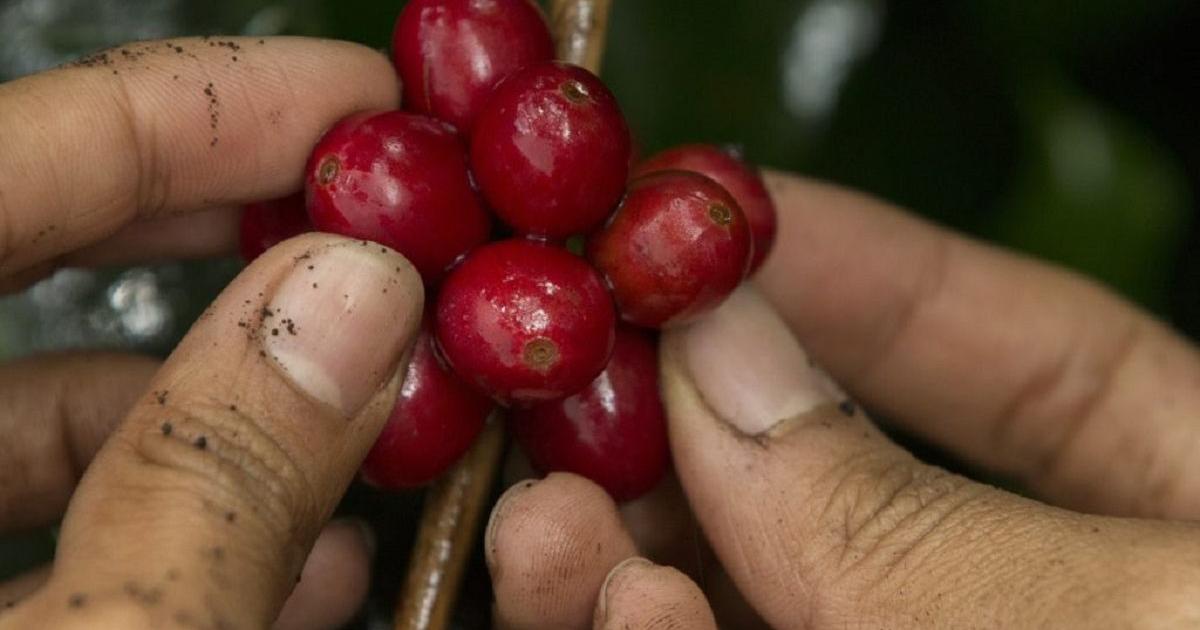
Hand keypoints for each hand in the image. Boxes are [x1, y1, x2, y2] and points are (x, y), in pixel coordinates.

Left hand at [0, 38, 425, 628]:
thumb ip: (212, 479)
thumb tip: (355, 301)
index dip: (191, 109)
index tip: (354, 103)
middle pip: (21, 256)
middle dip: (222, 231)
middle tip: (370, 217)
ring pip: (54, 411)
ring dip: (236, 400)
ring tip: (379, 404)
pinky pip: (53, 534)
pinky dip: (189, 524)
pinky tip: (309, 554)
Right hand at [484, 173, 1199, 627]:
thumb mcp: (1149, 610)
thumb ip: (926, 517)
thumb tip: (726, 364)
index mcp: (1194, 521)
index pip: (1023, 356)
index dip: (855, 270)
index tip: (702, 221)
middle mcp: (1050, 601)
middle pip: (839, 489)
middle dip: (683, 435)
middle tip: (568, 393)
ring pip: (752, 598)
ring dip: (629, 557)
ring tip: (553, 532)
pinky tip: (619, 615)